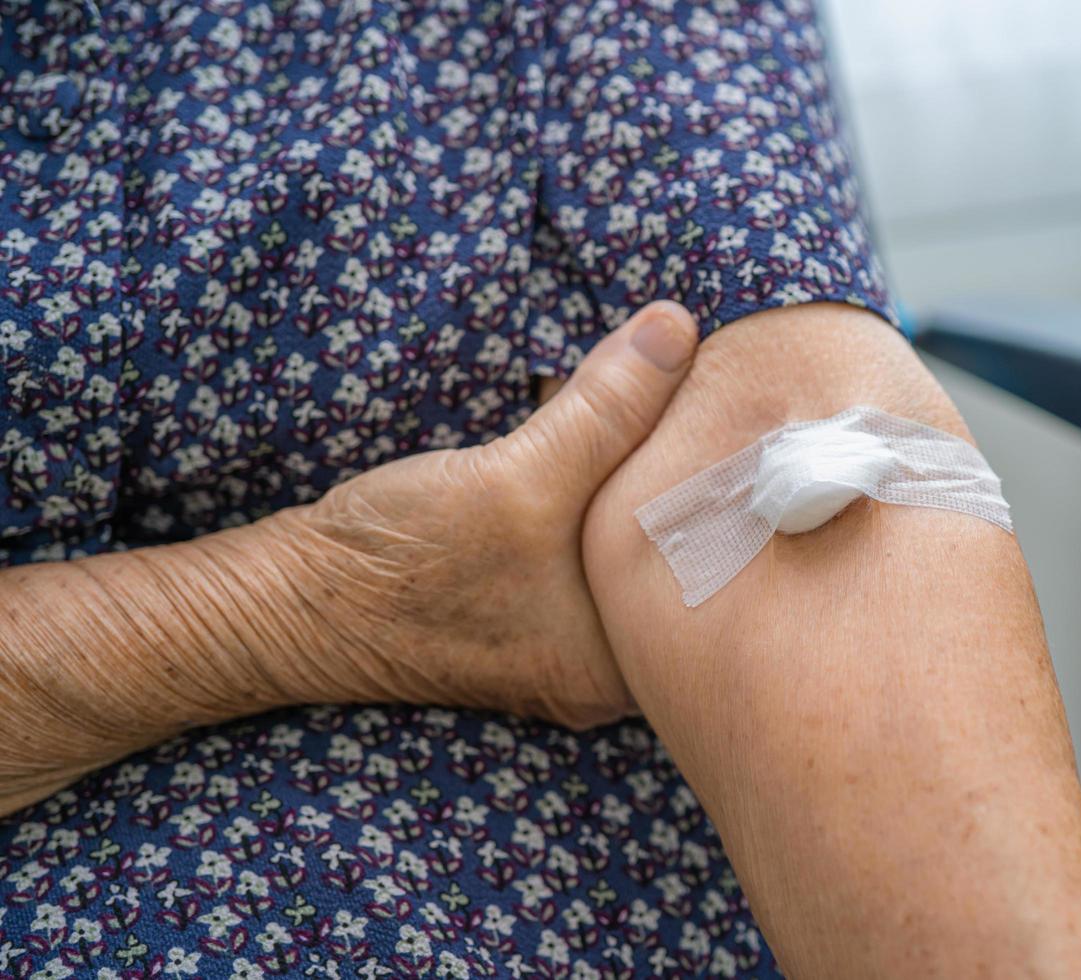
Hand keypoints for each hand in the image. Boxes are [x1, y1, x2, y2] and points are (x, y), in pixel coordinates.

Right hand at [264, 301, 698, 728]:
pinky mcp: (539, 611)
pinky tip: (585, 434)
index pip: (714, 558)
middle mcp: (614, 666)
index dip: (724, 471)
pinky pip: (593, 541)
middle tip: (687, 386)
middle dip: (677, 463)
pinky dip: (594, 485)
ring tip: (637, 397)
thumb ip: (608, 407)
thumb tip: (679, 327)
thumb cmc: (403, 561)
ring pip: (632, 537)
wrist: (290, 603)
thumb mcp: (521, 476)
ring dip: (631, 468)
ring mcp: (574, 643)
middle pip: (677, 547)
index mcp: (628, 662)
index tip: (726, 397)